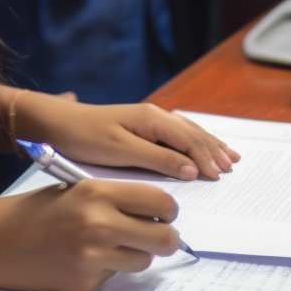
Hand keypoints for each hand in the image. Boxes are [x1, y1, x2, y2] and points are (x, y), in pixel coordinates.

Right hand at [0, 178, 180, 290]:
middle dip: (165, 237)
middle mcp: (100, 224)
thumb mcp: (74, 189)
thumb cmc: (34, 209)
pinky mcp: (87, 283)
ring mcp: (94, 258)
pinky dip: (108, 268)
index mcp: (97, 192)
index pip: (159, 200)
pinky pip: (115, 276)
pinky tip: (84, 258)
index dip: (168, 208)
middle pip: (164, 238)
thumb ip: (112, 197)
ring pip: (144, 260)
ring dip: (137, 253)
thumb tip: (152, 210)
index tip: (164, 212)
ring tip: (114, 244)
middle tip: (156, 233)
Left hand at [4, 88, 239, 180]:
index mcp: (151, 119)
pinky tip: (196, 149)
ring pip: (186, 132)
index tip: (222, 175)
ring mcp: (147, 120)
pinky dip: (191, 142)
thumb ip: (156, 159)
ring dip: (207, 144)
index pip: (188, 139)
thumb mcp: (120, 151)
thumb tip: (191, 169)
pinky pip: (174, 134)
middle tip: (233, 166)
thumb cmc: (85, 138)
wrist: (57, 124)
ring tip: (227, 156)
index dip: (206, 157)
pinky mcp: (139, 128)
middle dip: (213, 149)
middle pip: (192, 133)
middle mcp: (153, 115)